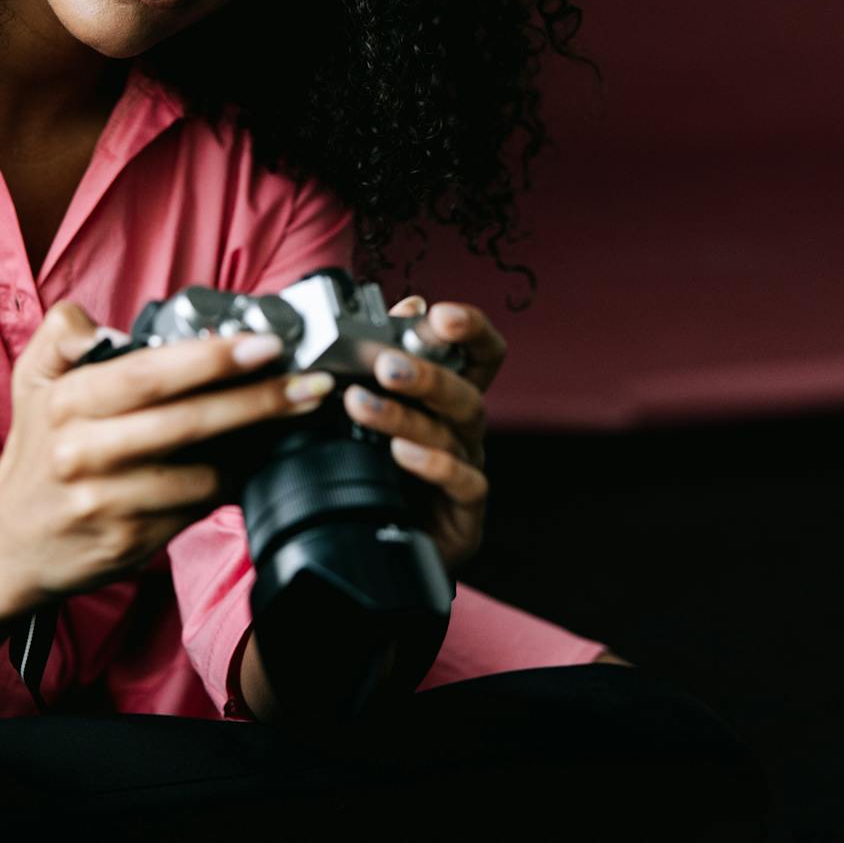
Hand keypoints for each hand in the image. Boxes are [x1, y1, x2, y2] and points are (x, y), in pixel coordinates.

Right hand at [0, 301, 336, 618]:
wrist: (10, 544)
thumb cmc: (37, 453)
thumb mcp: (34, 380)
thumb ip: (65, 332)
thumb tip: (109, 321)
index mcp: (69, 401)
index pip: (149, 374)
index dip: (212, 359)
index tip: (266, 345)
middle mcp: (83, 452)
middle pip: (187, 422)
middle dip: (258, 400)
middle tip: (309, 386)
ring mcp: (107, 502)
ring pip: (200, 473)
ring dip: (255, 447)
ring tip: (294, 420)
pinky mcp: (128, 542)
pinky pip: (196, 509)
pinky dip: (230, 484)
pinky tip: (252, 464)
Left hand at [341, 294, 501, 574]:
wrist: (383, 540)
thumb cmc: (380, 467)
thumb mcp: (374, 405)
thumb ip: (388, 355)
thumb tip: (407, 304)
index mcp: (450, 397)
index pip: (483, 354)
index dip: (473, 330)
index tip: (441, 315)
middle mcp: (465, 429)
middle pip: (466, 392)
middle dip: (427, 374)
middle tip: (385, 364)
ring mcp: (469, 467)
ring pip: (452, 433)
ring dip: (406, 415)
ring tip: (360, 405)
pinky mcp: (466, 509)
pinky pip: (463, 482)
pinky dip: (433, 465)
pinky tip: (400, 453)